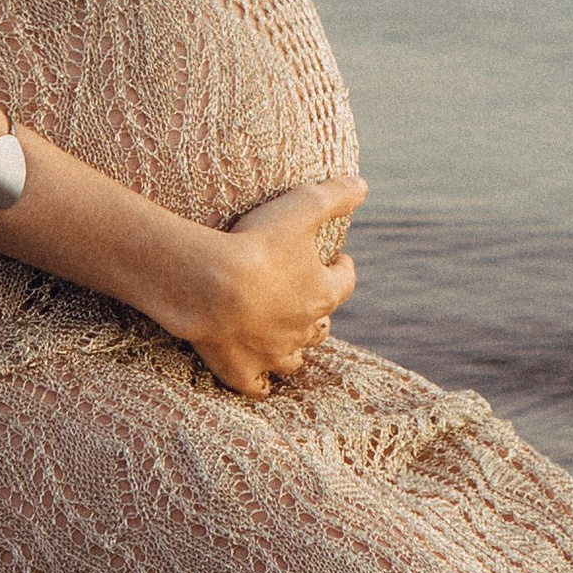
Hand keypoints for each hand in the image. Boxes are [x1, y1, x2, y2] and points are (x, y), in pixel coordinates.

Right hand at [166, 177, 364, 398]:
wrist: (208, 286)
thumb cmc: (257, 245)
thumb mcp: (301, 207)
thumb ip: (335, 195)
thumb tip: (363, 185)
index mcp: (322, 293)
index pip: (345, 281)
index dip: (343, 268)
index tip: (338, 257)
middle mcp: (303, 329)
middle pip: (321, 325)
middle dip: (318, 311)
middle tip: (307, 296)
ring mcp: (272, 354)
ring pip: (294, 358)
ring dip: (295, 347)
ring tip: (287, 335)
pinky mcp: (242, 371)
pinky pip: (258, 387)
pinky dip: (261, 383)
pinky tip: (261, 380)